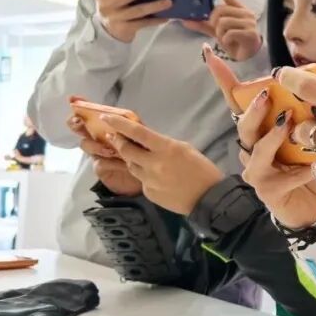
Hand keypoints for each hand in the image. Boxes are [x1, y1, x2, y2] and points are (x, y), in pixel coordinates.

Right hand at [67, 110, 141, 195]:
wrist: (148, 173)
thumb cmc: (142, 150)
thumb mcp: (139, 133)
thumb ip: (130, 123)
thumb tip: (120, 115)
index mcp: (106, 126)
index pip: (90, 113)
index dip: (80, 105)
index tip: (73, 99)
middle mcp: (98, 137)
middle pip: (79, 128)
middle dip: (76, 123)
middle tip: (79, 121)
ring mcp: (97, 153)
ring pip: (87, 145)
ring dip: (95, 145)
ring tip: (110, 148)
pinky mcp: (101, 168)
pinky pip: (99, 163)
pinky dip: (109, 162)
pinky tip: (121, 162)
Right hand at [94, 0, 171, 42]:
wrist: (109, 29)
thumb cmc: (118, 5)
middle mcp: (106, 4)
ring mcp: (114, 18)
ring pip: (138, 10)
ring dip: (155, 6)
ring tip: (169, 2)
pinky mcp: (124, 29)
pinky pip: (143, 23)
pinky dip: (155, 20)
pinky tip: (166, 17)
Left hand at [99, 115, 223, 215]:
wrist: (209, 198)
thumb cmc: (202, 169)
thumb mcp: (185, 149)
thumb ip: (164, 144)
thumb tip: (146, 141)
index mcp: (166, 148)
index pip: (137, 132)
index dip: (119, 123)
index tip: (106, 117)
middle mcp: (153, 163)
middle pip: (126, 150)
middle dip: (118, 141)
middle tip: (114, 137)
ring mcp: (149, 180)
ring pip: (131, 166)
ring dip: (131, 159)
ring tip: (138, 157)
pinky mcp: (149, 193)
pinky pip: (141, 181)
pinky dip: (145, 176)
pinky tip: (157, 178)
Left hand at [182, 0, 261, 61]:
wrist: (248, 55)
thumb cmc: (234, 40)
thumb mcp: (217, 30)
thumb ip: (203, 25)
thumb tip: (186, 21)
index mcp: (239, 9)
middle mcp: (246, 13)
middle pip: (221, 10)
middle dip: (213, 21)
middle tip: (216, 29)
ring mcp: (249, 23)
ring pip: (223, 22)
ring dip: (219, 33)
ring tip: (224, 38)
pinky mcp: (250, 33)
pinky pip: (229, 33)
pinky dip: (225, 40)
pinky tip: (230, 42)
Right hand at [204, 47, 315, 228]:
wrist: (314, 205)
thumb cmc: (307, 165)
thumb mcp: (307, 134)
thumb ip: (303, 113)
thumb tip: (310, 83)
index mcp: (258, 131)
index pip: (236, 102)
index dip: (222, 79)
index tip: (209, 54)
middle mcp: (251, 149)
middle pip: (244, 127)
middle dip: (253, 111)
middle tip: (266, 95)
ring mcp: (257, 172)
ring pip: (257, 153)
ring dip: (272, 138)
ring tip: (289, 126)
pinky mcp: (268, 192)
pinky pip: (282, 179)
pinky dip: (299, 171)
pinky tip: (313, 168)